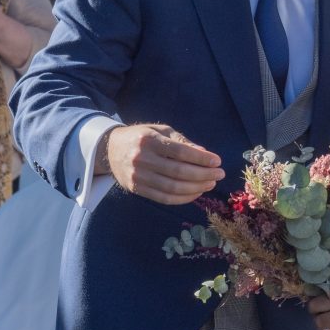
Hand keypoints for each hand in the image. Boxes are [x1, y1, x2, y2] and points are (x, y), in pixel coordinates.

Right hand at [106, 123, 223, 204]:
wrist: (110, 150)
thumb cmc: (141, 138)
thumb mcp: (161, 131)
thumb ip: (182, 141)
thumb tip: (204, 153)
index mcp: (149, 140)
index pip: (180, 152)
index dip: (201, 158)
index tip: (217, 161)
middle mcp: (142, 159)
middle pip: (178, 172)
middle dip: (203, 175)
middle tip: (219, 175)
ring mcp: (138, 176)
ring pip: (172, 188)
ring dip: (196, 188)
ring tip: (210, 184)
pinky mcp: (137, 189)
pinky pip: (164, 198)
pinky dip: (183, 198)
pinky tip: (196, 193)